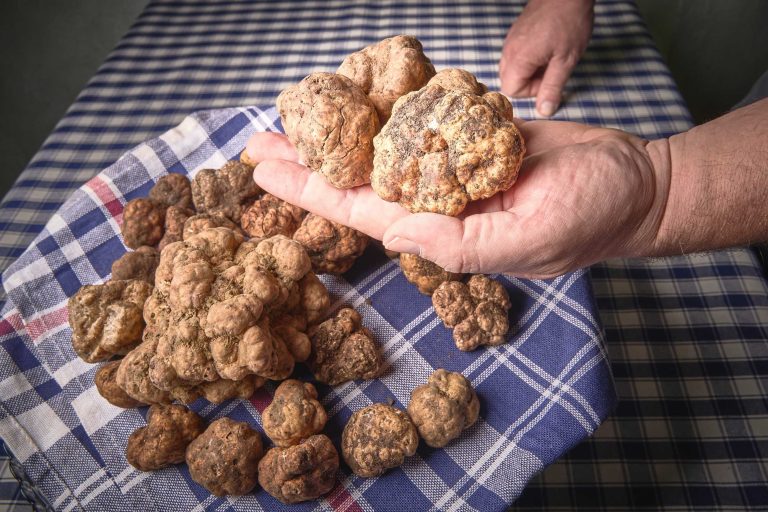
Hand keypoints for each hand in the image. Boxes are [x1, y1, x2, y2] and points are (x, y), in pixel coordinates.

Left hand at [245, 122, 667, 278]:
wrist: (633, 178)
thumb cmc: (590, 215)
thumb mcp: (526, 239)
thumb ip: (458, 243)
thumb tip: (390, 234)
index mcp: (442, 230)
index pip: (361, 211)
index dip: (310, 191)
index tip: (266, 172)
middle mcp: (438, 199)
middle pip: (359, 178)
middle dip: (309, 162)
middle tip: (260, 141)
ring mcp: (453, 166)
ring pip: (384, 147)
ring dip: (340, 133)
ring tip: (295, 118)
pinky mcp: (472, 135)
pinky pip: (422, 121)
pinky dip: (388, 111)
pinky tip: (357, 102)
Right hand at [499, 0, 593, 116]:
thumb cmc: (569, 22)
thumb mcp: (566, 60)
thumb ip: (552, 88)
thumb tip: (544, 111)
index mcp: (518, 59)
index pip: (511, 90)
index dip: (531, 91)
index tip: (549, 80)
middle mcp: (509, 50)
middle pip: (508, 80)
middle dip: (528, 82)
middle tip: (549, 70)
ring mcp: (511, 40)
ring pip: (510, 68)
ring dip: (528, 70)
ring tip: (549, 59)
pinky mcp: (516, 32)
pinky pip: (514, 55)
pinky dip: (527, 58)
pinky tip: (545, 48)